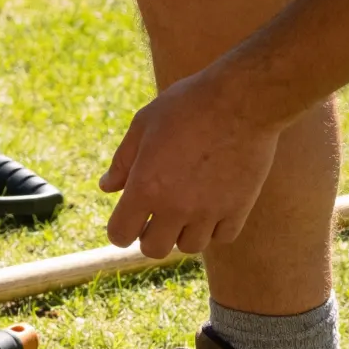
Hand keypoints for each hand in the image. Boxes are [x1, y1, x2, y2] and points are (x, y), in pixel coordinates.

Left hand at [101, 72, 282, 257]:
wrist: (242, 98)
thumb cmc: (188, 105)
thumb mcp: (145, 124)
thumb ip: (123, 161)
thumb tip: (107, 187)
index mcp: (145, 187)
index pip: (120, 235)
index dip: (120, 229)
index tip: (129, 218)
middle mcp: (175, 207)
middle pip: (153, 249)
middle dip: (150, 234)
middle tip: (158, 213)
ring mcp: (209, 211)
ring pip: (190, 246)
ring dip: (184, 232)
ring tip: (188, 206)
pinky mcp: (238, 208)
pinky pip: (222, 237)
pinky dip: (215, 227)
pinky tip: (214, 205)